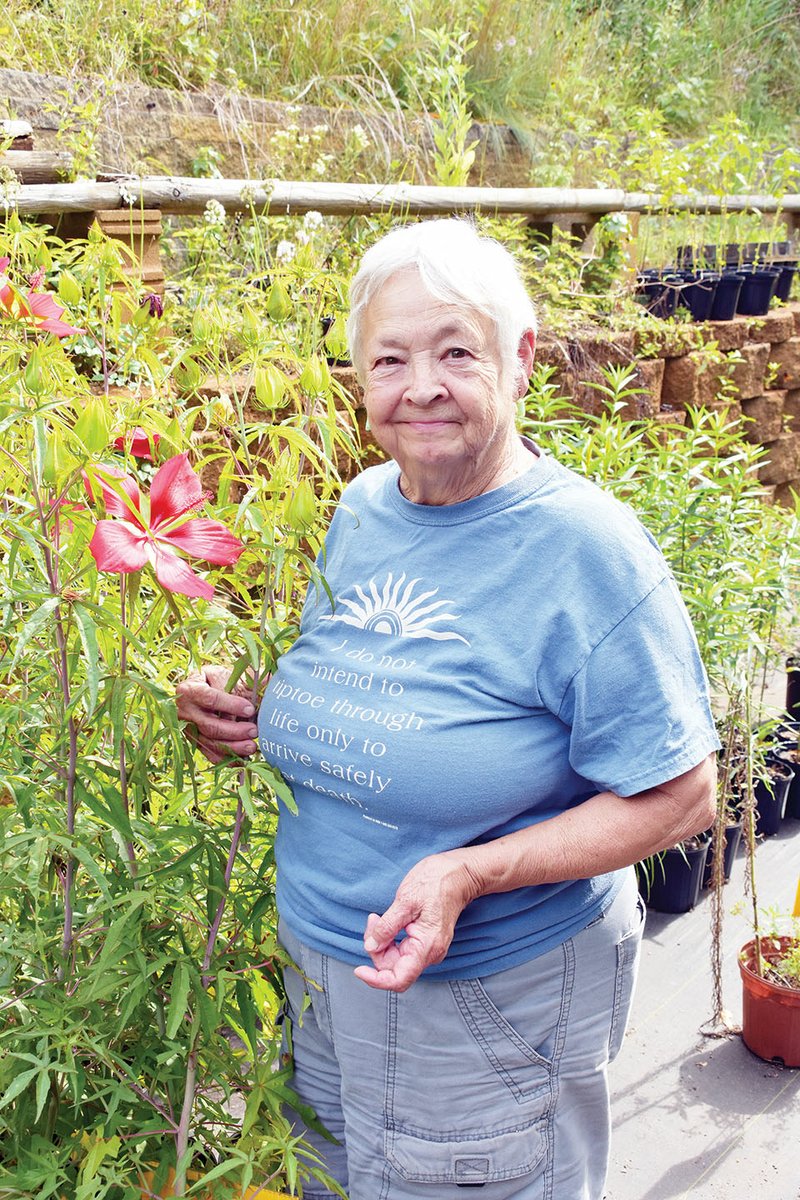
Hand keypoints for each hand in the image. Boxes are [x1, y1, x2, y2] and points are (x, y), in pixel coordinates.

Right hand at [175, 664, 261, 764]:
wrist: (207, 690)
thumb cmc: (221, 681)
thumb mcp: (229, 675)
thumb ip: (244, 682)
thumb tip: (267, 686)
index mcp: (189, 688)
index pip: (209, 698)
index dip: (230, 705)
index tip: (250, 709)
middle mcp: (184, 710)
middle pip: (208, 725)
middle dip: (233, 730)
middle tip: (254, 730)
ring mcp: (188, 728)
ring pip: (209, 742)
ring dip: (232, 747)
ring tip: (252, 746)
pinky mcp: (195, 742)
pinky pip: (209, 754)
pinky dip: (226, 758)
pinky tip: (242, 759)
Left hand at [353, 850, 481, 992]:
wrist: (459, 873)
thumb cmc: (437, 882)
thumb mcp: (406, 900)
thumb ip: (387, 927)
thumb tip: (370, 946)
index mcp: (426, 946)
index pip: (399, 979)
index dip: (376, 980)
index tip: (359, 970)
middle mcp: (430, 953)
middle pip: (394, 968)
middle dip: (376, 949)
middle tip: (373, 920)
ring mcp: (429, 948)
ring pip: (396, 959)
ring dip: (382, 942)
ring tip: (378, 917)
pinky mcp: (425, 941)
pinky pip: (402, 949)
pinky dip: (389, 939)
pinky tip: (385, 921)